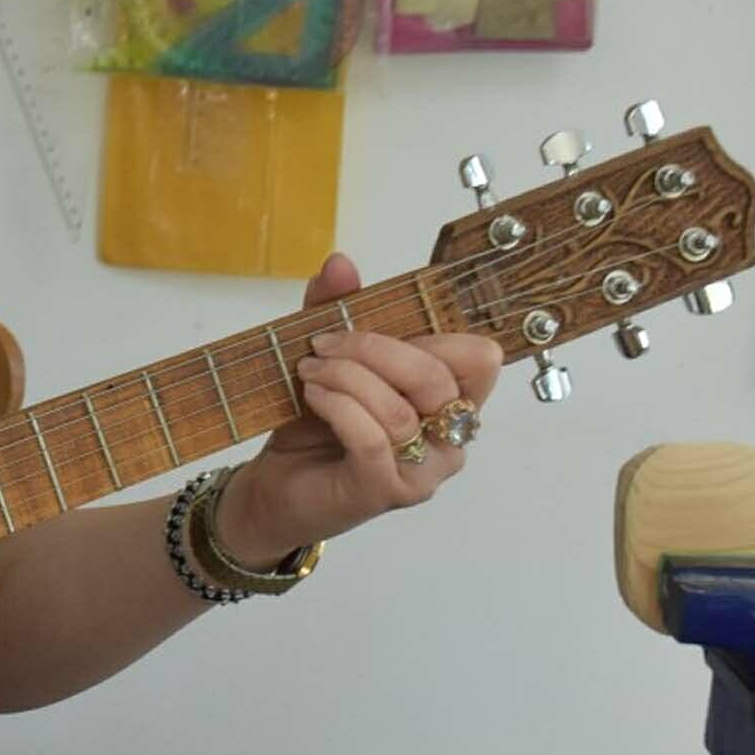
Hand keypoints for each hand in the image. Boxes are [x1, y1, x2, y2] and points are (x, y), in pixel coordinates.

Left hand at [215, 252, 501, 564]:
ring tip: (309, 371)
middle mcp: (450, 438)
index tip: (372, 323)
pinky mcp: (386, 492)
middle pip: (438, 378)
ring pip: (401, 410)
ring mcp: (423, 472)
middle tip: (323, 344)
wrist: (275, 487)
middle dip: (375, 349)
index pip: (479, 358)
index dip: (432, 331)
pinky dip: (339, 408)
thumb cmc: (315, 425)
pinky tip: (314, 397)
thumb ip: (337, 308)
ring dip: (346, 378)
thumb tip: (340, 262)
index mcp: (450, 400)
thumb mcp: (328, 356)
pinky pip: (373, 440)